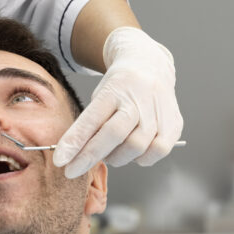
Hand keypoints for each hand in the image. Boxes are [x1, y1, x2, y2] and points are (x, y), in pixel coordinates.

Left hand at [53, 27, 182, 175]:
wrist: (150, 65)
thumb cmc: (118, 88)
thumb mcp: (99, 97)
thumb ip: (89, 125)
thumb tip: (71, 157)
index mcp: (114, 89)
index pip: (92, 119)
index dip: (75, 142)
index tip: (59, 161)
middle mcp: (139, 98)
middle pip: (114, 135)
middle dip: (90, 157)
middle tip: (74, 168)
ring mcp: (160, 110)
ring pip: (136, 148)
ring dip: (116, 157)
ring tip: (110, 150)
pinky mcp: (174, 123)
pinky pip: (156, 152)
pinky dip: (141, 158)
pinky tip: (133, 149)